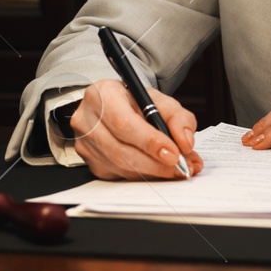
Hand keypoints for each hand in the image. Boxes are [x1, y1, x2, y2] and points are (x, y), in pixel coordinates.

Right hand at [69, 78, 202, 180]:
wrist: (112, 106)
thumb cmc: (133, 102)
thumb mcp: (159, 100)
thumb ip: (178, 117)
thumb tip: (185, 143)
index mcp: (103, 94)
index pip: (124, 124)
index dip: (150, 142)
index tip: (174, 154)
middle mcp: (87, 119)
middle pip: (121, 150)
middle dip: (155, 163)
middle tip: (181, 168)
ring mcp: (85, 143)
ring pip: (120, 166)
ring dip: (151, 172)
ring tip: (175, 170)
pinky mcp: (90, 161)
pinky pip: (118, 174)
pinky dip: (142, 175)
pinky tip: (156, 169)